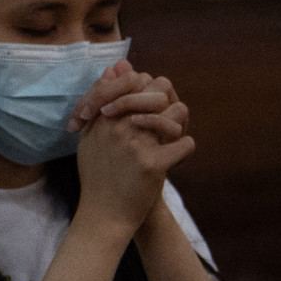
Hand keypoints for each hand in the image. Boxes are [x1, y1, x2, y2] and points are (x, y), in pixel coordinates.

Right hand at [69, 64, 192, 232]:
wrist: (104, 214)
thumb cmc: (99, 174)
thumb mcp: (93, 135)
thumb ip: (103, 100)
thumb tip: (116, 66)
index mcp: (104, 118)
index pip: (135, 81)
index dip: (148, 89)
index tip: (146, 107)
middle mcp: (118, 127)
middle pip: (159, 90)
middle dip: (168, 102)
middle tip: (162, 121)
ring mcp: (136, 145)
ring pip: (177, 113)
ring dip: (178, 125)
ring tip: (169, 139)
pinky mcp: (153, 164)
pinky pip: (186, 144)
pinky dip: (184, 150)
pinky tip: (174, 157)